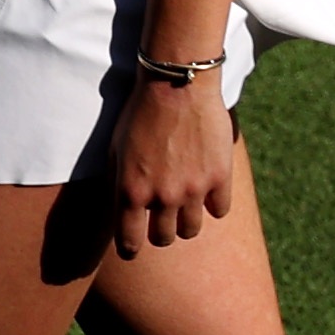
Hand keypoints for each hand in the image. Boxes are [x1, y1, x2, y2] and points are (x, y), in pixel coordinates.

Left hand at [107, 73, 234, 258]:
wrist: (176, 85)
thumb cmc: (139, 114)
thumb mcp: (115, 149)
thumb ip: (117, 183)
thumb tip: (117, 211)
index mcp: (131, 192)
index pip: (130, 241)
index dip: (130, 248)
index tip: (132, 248)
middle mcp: (162, 197)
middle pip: (164, 239)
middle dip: (160, 233)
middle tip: (160, 220)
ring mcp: (193, 190)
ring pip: (191, 230)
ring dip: (185, 222)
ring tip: (182, 205)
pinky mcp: (219, 178)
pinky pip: (219, 210)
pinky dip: (212, 204)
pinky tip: (206, 191)